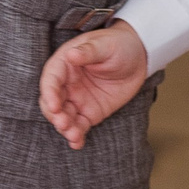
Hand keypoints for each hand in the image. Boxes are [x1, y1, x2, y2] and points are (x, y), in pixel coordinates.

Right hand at [39, 20, 148, 149]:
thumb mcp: (104, 45)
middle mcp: (66, 84)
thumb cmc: (117, 45)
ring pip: (63, 116)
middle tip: (63, 123)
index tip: (54, 105)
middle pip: (52, 102)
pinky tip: (77, 143)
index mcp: (64, 64)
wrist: (138, 57)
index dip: (49, 94)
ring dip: (64, 127)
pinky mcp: (89, 112)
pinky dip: (76, 136)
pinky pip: (79, 126)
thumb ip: (88, 52)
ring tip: (73, 135)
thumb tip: (72, 55)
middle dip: (54, 114)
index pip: (50, 80)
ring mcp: (77, 99)